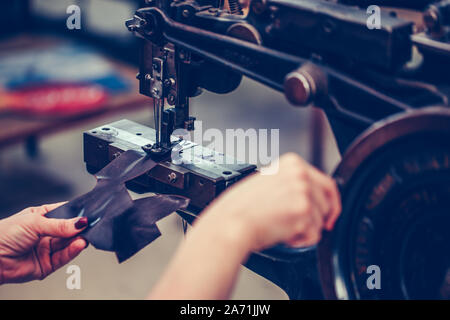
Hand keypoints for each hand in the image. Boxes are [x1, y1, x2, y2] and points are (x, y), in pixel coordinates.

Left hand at [0, 203, 87, 284]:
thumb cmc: (3, 234)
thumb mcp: (35, 222)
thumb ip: (60, 224)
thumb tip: (80, 222)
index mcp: (42, 217)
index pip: (64, 213)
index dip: (76, 214)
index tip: (88, 214)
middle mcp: (46, 233)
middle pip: (69, 230)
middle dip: (79, 228)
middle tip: (89, 226)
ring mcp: (47, 248)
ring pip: (68, 244)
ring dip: (78, 240)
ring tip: (84, 236)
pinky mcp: (47, 264)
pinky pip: (64, 257)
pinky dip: (73, 251)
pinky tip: (79, 244)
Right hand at [198, 153, 340, 250]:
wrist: (232, 222)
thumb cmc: (242, 207)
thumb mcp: (269, 183)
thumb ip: (292, 184)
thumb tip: (312, 197)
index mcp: (292, 163)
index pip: (327, 183)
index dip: (331, 203)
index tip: (330, 215)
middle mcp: (301, 174)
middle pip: (327, 203)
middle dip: (317, 220)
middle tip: (300, 227)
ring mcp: (303, 192)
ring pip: (321, 221)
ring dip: (305, 230)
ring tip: (281, 226)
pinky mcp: (303, 212)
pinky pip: (314, 236)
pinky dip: (300, 241)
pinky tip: (282, 234)